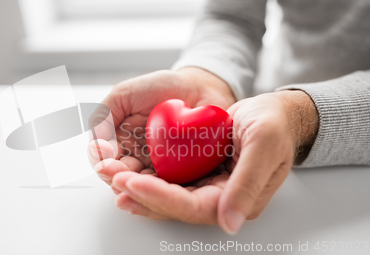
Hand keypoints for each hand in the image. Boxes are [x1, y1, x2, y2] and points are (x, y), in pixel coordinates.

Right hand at [88, 67, 235, 184]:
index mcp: (120, 144)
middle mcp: (136, 159)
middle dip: (116, 178)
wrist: (199, 87)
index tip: (105, 158)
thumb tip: (94, 142)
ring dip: (136, 188)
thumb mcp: (124, 95)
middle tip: (116, 174)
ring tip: (134, 182)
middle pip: (121, 179)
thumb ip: (104, 115)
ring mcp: (158, 168)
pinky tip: (158, 185)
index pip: (104, 162)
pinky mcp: (181, 173)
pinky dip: (163, 188)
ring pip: (143, 187)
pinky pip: (170, 186)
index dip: (103, 163)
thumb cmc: (161, 88)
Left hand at [110, 90, 318, 234]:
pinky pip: (167, 182)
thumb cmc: (274, 125)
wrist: (276, 114)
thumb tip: (229, 223)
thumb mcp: (263, 145)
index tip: (133, 182)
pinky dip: (146, 177)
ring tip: (111, 177)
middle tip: (113, 179)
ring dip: (137, 188)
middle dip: (139, 194)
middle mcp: (218, 199)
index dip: (159, 197)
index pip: (190, 207)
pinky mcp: (198, 175)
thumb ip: (247, 185)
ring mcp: (207, 188)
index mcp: (236, 199)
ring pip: (165, 196)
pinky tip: (127, 172)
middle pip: (172, 206)